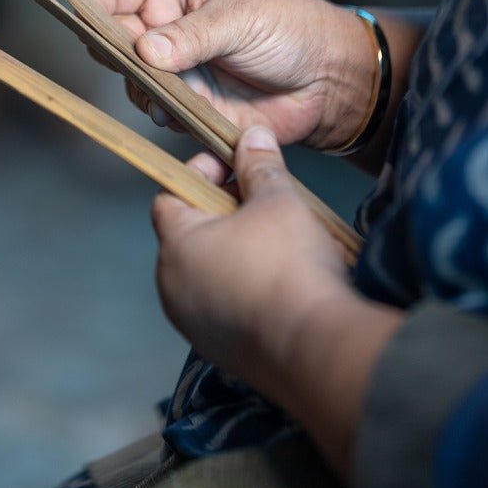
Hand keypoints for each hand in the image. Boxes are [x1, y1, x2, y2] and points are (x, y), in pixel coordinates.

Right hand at [85, 0, 375, 150]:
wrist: (330, 81)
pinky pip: (157, 114)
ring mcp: (176, 69)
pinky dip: (164, 116)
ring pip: (131, 81)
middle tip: (139, 64)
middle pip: (112, 39)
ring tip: (174, 90)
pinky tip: (186, 113)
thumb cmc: (291, 28)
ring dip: (143, 89)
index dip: (94, 3)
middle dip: (117, 54)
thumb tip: (143, 50)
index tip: (91, 23)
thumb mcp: (241, 18)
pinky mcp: (189, 107)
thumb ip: (191, 35)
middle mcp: (167, 28)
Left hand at [152, 126, 348, 377]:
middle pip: (189, 232)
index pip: (170, 193)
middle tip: (261, 200)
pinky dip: (246, 288)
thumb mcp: (278, 200)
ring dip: (237, 250)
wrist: (318, 352)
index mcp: (176, 246)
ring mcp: (194, 324)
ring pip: (208, 271)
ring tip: (279, 240)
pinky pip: (224, 306)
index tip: (235, 165)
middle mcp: (172, 287)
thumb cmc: (289, 266)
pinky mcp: (220, 352)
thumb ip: (259, 165)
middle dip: (223, 210)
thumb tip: (252, 135)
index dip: (201, 172)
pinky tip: (283, 282)